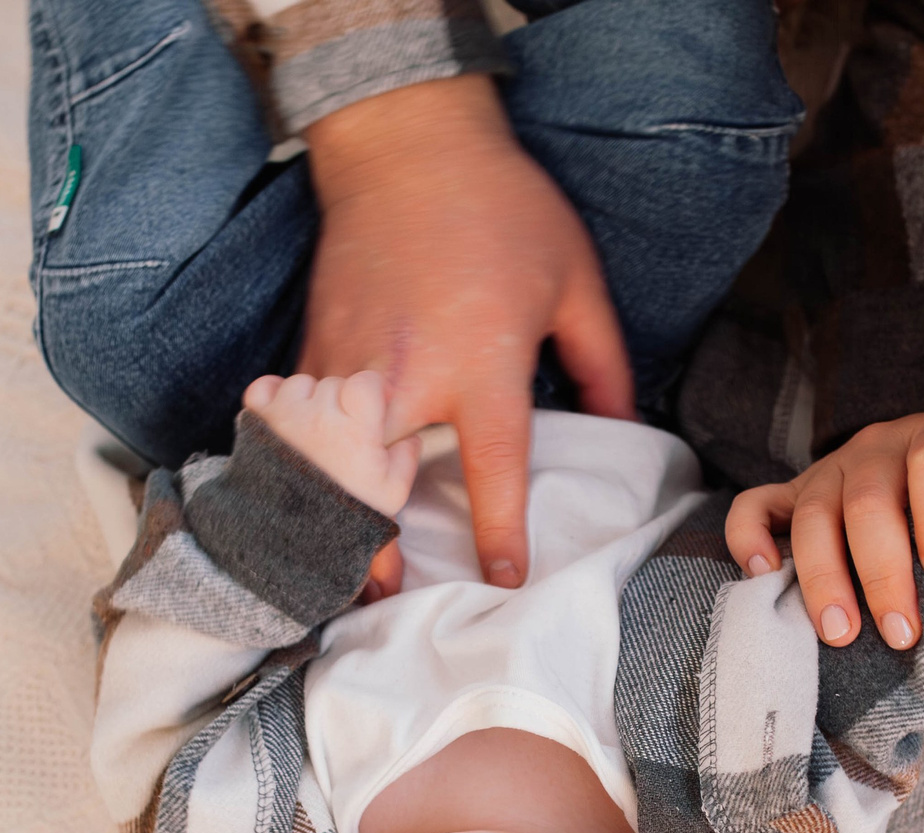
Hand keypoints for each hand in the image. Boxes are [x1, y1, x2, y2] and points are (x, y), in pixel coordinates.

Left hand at [244, 371, 420, 600]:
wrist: (292, 538)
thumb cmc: (346, 516)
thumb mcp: (391, 494)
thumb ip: (406, 461)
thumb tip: (411, 439)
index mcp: (355, 428)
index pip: (367, 381)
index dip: (375, 390)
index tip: (376, 405)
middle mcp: (318, 415)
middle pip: (334, 384)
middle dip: (342, 403)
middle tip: (341, 435)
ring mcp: (284, 415)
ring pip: (301, 385)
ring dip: (308, 401)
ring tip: (312, 434)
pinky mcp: (256, 422)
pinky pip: (264, 387)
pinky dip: (274, 395)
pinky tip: (285, 416)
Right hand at [301, 76, 632, 588]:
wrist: (406, 144)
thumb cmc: (502, 208)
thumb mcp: (575, 282)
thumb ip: (602, 366)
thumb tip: (620, 428)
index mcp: (478, 367)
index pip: (492, 474)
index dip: (499, 536)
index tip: (506, 580)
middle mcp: (405, 378)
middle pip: (380, 492)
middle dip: (378, 554)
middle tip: (390, 598)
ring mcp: (347, 367)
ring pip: (328, 470)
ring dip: (335, 523)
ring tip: (344, 568)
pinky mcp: (314, 349)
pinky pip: (303, 426)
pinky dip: (307, 467)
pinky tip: (317, 498)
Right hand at [723, 411, 923, 647]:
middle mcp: (882, 446)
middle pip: (869, 497)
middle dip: (883, 570)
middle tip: (899, 632)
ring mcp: (831, 468)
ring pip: (813, 510)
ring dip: (824, 575)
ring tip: (840, 634)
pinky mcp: (790, 493)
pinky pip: (755, 505)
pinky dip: (752, 537)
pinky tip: (762, 576)